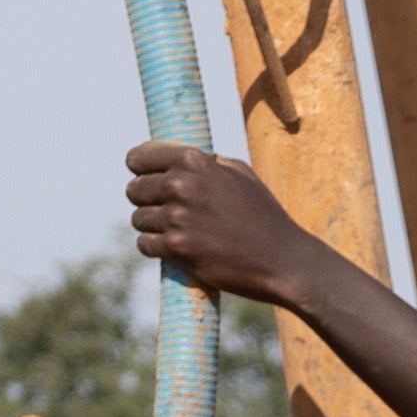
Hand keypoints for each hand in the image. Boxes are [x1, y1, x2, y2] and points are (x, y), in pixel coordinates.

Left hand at [122, 141, 309, 301]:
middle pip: (135, 190)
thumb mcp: (240, 174)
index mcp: (195, 161)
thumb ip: (207, 163)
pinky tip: (173, 247)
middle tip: (162, 209)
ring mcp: (178, 218)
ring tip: (174, 230)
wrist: (281, 259)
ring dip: (150, 226)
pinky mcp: (177, 248)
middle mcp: (182, 186)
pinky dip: (155, 247)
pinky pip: (145, 244)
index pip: (140, 158)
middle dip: (145, 200)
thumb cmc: (263, 216)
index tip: (142, 176)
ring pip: (138, 219)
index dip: (138, 168)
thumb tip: (179, 159)